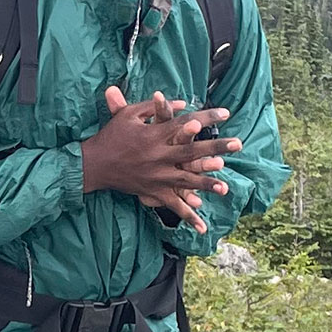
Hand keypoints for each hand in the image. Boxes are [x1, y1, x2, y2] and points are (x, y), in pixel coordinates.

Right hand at [79, 86, 240, 228]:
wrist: (93, 164)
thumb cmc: (112, 135)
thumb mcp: (130, 115)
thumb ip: (154, 107)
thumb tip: (182, 104)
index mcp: (155, 135)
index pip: (185, 124)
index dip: (207, 118)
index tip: (225, 114)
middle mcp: (159, 156)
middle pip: (193, 151)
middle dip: (216, 147)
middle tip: (238, 144)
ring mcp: (157, 176)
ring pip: (188, 181)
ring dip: (208, 184)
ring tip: (227, 187)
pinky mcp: (153, 192)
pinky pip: (174, 206)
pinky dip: (189, 216)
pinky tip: (203, 227)